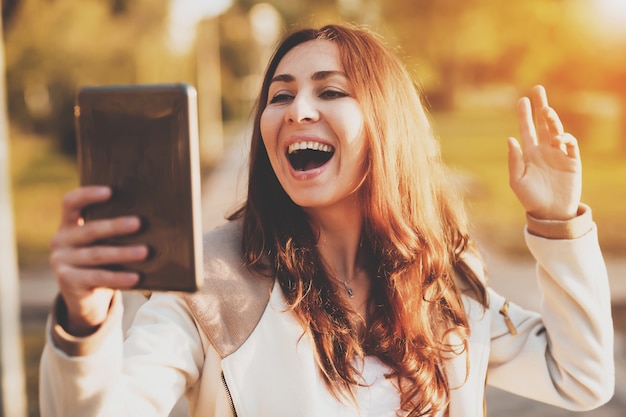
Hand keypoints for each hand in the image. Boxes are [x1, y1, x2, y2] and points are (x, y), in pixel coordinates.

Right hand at [49, 186, 147, 335]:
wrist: (86, 298)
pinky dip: (119, 277)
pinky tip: (136, 277)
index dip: (88, 195)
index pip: (71, 202)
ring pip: (97, 255)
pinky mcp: (67, 281)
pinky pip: (98, 277)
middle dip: (115, 226)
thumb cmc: (103, 262)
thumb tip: (149, 217)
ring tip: (145, 252)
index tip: (110, 191)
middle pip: (90, 230)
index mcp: (68, 224)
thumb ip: (113, 230)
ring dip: (123, 253)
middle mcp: (61, 240)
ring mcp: (61, 261)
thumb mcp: (103, 243)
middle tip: (139, 223)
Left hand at [507, 85, 581, 219]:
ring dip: (552, 119)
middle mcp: (544, 150)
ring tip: (545, 110)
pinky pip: (571, 145)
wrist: (550, 213)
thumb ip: (514, 160)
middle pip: (543, 124)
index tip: (522, 99)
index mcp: (529, 153)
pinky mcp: (572, 162)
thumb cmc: (530, 198)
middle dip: (541, 107)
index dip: (525, 115)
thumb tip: (511, 139)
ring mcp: (559, 154)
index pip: (526, 129)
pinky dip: (566, 138)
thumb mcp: (517, 181)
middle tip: (538, 90)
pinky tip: (559, 137)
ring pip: (557, 130)